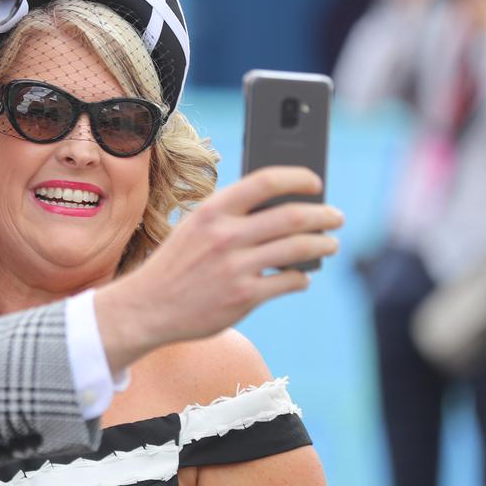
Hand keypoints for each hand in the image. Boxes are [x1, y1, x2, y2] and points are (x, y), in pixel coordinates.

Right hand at [94, 167, 342, 371]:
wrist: (148, 307)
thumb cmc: (178, 264)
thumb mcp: (195, 228)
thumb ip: (232, 216)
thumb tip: (284, 209)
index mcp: (212, 211)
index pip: (265, 181)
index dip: (297, 178)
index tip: (314, 183)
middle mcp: (225, 235)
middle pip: (292, 216)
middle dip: (323, 215)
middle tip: (336, 217)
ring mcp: (235, 267)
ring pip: (298, 248)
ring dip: (323, 244)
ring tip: (330, 244)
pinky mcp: (243, 297)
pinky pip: (289, 281)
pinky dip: (302, 277)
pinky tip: (303, 276)